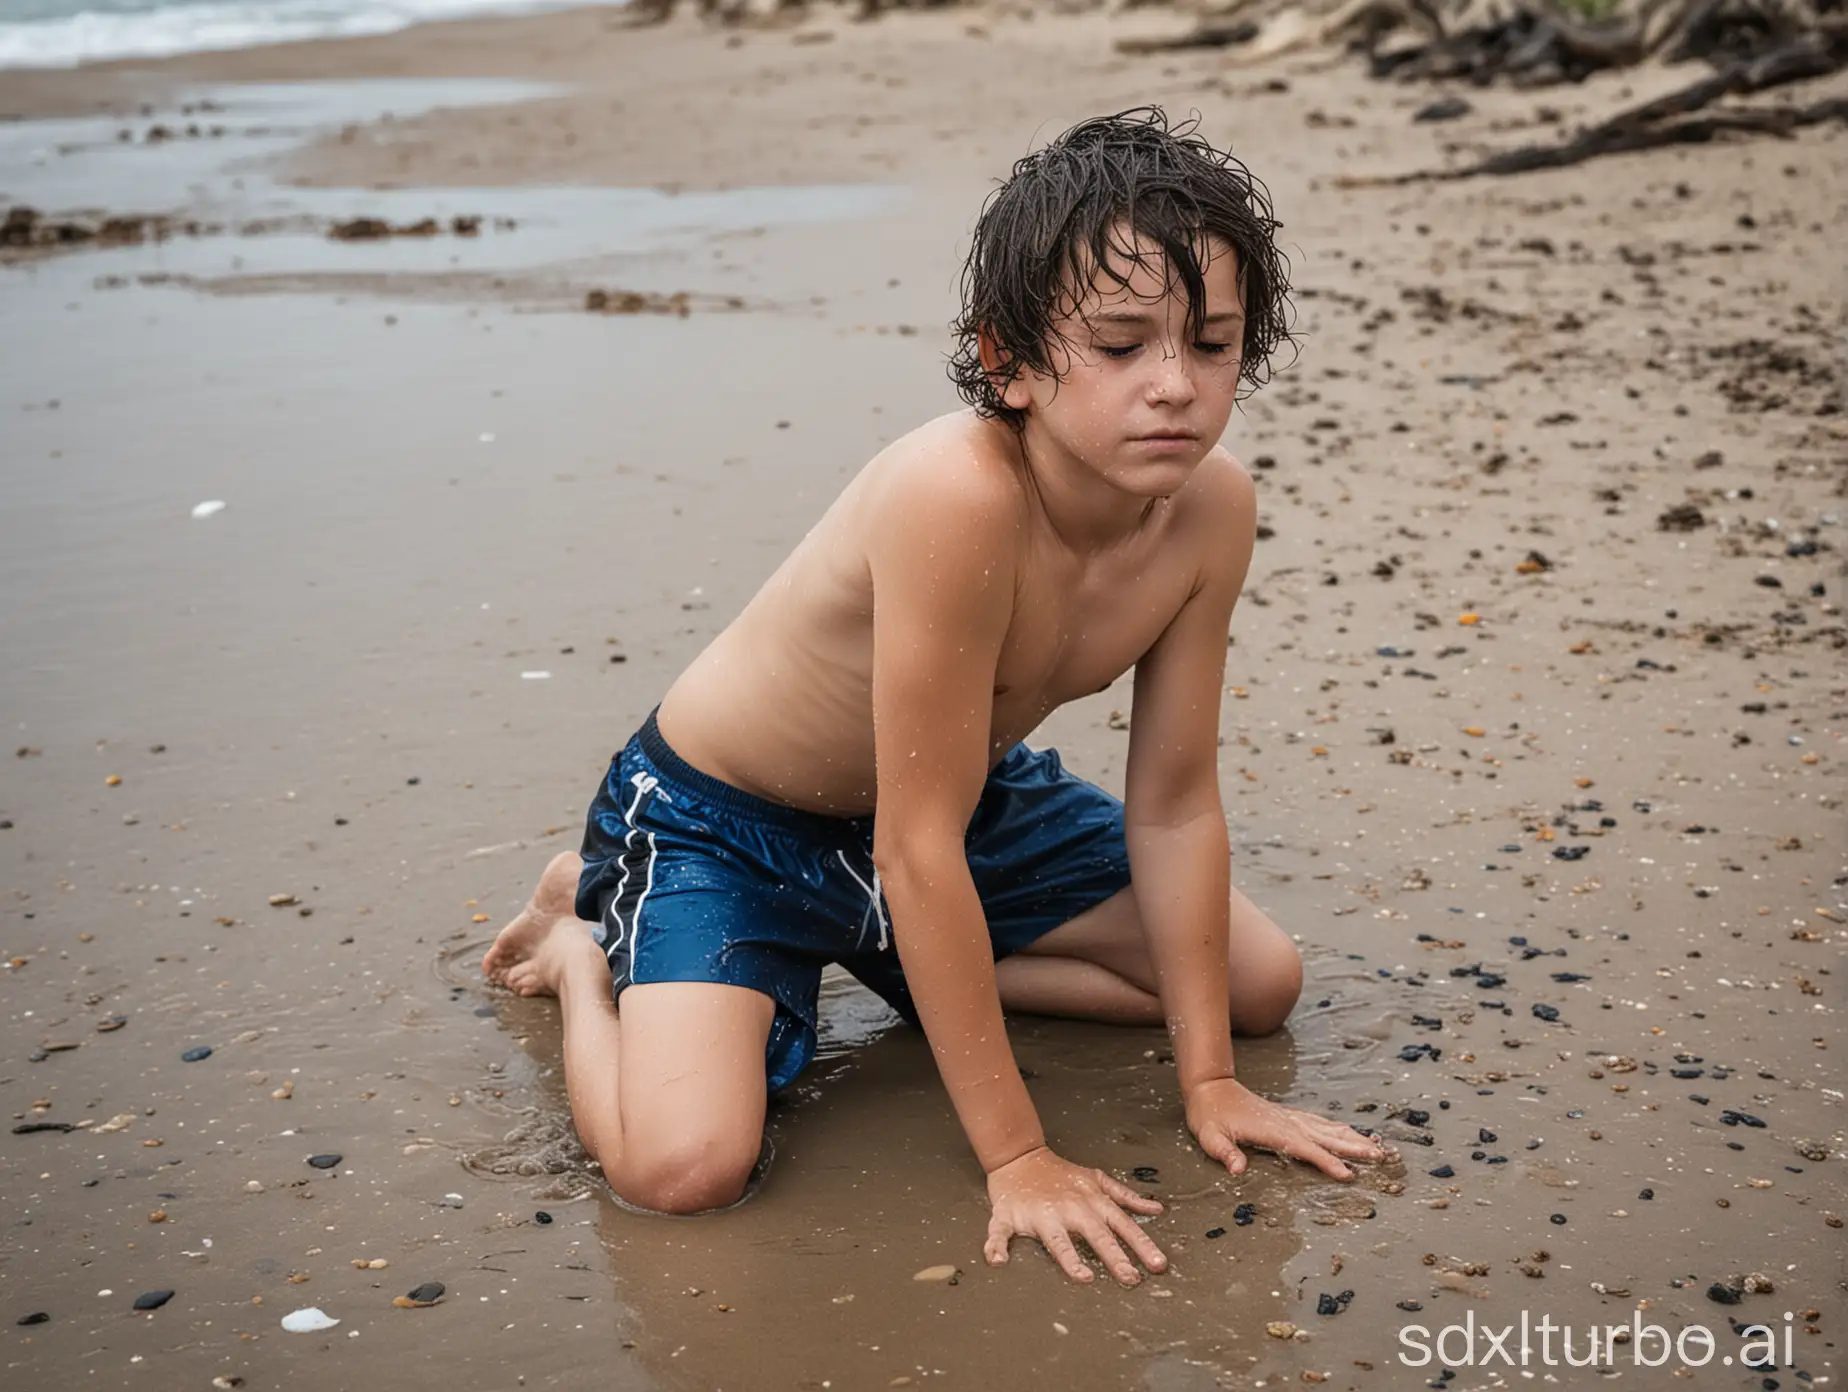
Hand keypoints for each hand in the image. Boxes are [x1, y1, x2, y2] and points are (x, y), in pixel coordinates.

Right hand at [984, 1146, 1167, 1285]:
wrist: (1020, 1157)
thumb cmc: (1060, 1175)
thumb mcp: (1098, 1180)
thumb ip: (1126, 1197)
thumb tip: (1156, 1209)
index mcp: (1091, 1201)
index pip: (1122, 1225)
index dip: (1141, 1245)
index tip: (1156, 1265)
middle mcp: (1070, 1208)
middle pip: (1096, 1234)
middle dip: (1114, 1256)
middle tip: (1131, 1278)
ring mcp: (1040, 1214)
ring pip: (1057, 1239)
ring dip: (1069, 1258)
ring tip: (1081, 1276)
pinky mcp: (1010, 1216)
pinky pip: (1001, 1232)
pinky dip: (995, 1246)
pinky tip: (997, 1261)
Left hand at [1185, 1076, 1388, 1179]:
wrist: (1210, 1087)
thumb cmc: (1209, 1116)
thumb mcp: (1210, 1137)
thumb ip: (1224, 1153)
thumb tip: (1237, 1170)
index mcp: (1272, 1131)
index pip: (1305, 1149)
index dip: (1326, 1161)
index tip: (1348, 1174)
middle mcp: (1286, 1122)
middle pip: (1326, 1137)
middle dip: (1354, 1148)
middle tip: (1381, 1157)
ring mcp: (1289, 1117)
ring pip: (1327, 1128)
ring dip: (1352, 1137)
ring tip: (1376, 1146)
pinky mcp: (1287, 1115)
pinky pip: (1318, 1122)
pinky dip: (1337, 1127)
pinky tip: (1349, 1131)